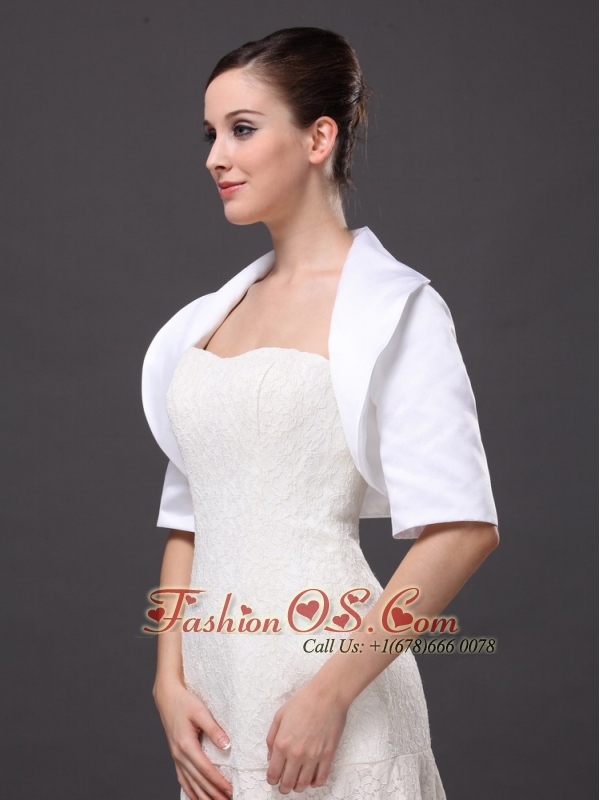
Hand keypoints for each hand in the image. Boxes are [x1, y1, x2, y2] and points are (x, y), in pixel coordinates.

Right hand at [154, 682, 233, 799]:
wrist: (167, 697)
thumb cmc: (184, 702)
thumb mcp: (201, 712)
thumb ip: (214, 729)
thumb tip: (227, 745)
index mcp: (186, 745)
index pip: (205, 769)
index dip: (218, 781)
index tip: (231, 789)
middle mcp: (179, 754)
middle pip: (198, 780)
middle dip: (213, 793)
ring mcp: (176, 757)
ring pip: (190, 783)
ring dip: (203, 796)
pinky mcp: (176, 756)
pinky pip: (182, 778)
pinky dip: (190, 790)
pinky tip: (197, 797)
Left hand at [265, 678, 348, 793]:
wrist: (327, 694)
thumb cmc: (303, 701)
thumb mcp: (280, 715)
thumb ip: (271, 738)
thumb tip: (270, 757)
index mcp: (282, 743)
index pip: (273, 773)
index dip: (272, 780)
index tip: (273, 780)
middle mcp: (296, 754)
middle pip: (287, 782)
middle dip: (283, 788)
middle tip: (284, 786)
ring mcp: (313, 756)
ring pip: (303, 784)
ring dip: (298, 788)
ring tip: (296, 785)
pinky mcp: (328, 755)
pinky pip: (321, 778)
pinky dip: (315, 783)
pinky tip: (312, 780)